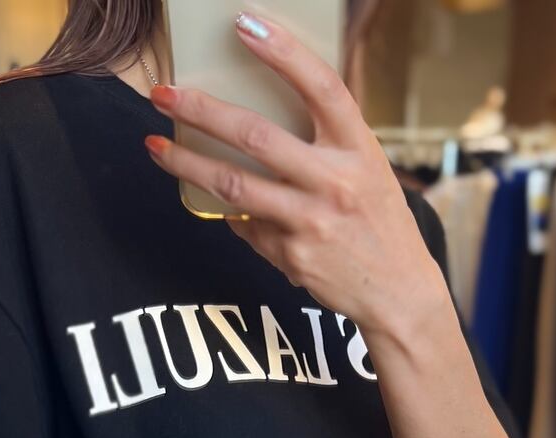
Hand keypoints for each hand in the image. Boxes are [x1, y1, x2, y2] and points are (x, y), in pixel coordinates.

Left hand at [143, 12, 446, 342]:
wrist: (398, 293)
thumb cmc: (379, 223)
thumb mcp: (368, 169)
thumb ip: (328, 140)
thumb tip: (266, 112)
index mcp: (358, 149)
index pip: (322, 87)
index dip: (283, 53)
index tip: (243, 25)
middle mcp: (335, 181)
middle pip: (256, 136)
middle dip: (201, 111)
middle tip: (164, 95)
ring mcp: (310, 221)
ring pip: (233, 185)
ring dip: (186, 164)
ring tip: (157, 148)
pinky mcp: (291, 255)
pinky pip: (247, 226)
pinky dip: (234, 216)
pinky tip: (225, 210)